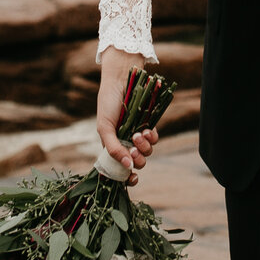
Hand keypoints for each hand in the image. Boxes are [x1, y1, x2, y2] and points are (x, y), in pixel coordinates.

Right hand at [96, 47, 159, 173]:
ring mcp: (138, 134)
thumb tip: (127, 166)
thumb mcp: (105, 127)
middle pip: (137, 162)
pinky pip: (154, 139)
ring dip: (144, 146)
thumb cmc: (108, 103)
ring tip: (138, 134)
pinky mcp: (148, 125)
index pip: (120, 168)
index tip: (133, 179)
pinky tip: (147, 130)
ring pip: (147, 152)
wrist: (121, 81)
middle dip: (138, 159)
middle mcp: (126, 142)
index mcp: (112, 146)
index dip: (127, 177)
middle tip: (134, 149)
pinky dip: (152, 137)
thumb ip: (113, 148)